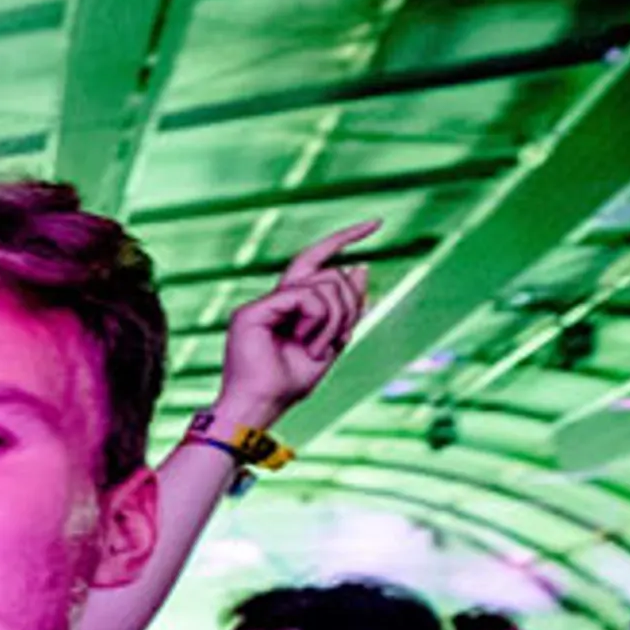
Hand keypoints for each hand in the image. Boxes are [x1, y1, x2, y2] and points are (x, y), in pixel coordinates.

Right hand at [211, 220, 374, 425]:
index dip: (345, 237)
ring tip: (318, 348)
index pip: (317, 259)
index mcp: (289, 305)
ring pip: (323, 284)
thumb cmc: (290, 384)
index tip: (376, 222)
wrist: (262, 407)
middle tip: (336, 341)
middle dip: (348, 304)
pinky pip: (305, 297)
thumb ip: (346, 308)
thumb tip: (360, 266)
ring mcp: (261, 304)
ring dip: (335, 319)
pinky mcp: (252, 312)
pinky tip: (306, 343)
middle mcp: (274, 300)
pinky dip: (319, 321)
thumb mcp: (333, 341)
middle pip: (329, 273)